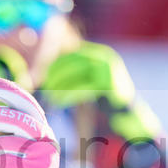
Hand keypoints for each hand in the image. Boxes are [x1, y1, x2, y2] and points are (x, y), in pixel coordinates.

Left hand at [40, 43, 160, 140]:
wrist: (126, 114)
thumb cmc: (100, 98)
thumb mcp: (85, 81)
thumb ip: (71, 74)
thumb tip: (42, 73)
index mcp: (98, 53)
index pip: (73, 52)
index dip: (56, 63)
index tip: (42, 75)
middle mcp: (105, 57)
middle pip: (75, 59)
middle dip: (57, 73)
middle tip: (45, 86)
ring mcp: (110, 70)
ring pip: (79, 72)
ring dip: (61, 85)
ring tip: (51, 97)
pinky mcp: (111, 84)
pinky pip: (85, 87)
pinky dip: (70, 94)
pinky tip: (60, 102)